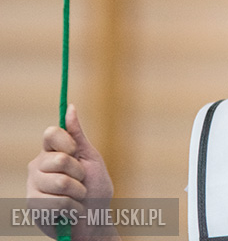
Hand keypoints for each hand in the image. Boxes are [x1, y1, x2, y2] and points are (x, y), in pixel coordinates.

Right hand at [27, 104, 114, 238]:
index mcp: (52, 151)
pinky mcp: (33, 205)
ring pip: (60, 182)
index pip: (51, 133)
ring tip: (77, 197)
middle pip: (59, 159)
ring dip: (78, 192)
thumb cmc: (95, 188)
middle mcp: (38, 166)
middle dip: (79, 173)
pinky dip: (73, 207)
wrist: (94, 219)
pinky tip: (70, 210)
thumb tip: (70, 107)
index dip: (66, 142)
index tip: (76, 152)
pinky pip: (57, 201)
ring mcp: (33, 186)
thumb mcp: (90, 158)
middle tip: (81, 181)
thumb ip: (78, 135)